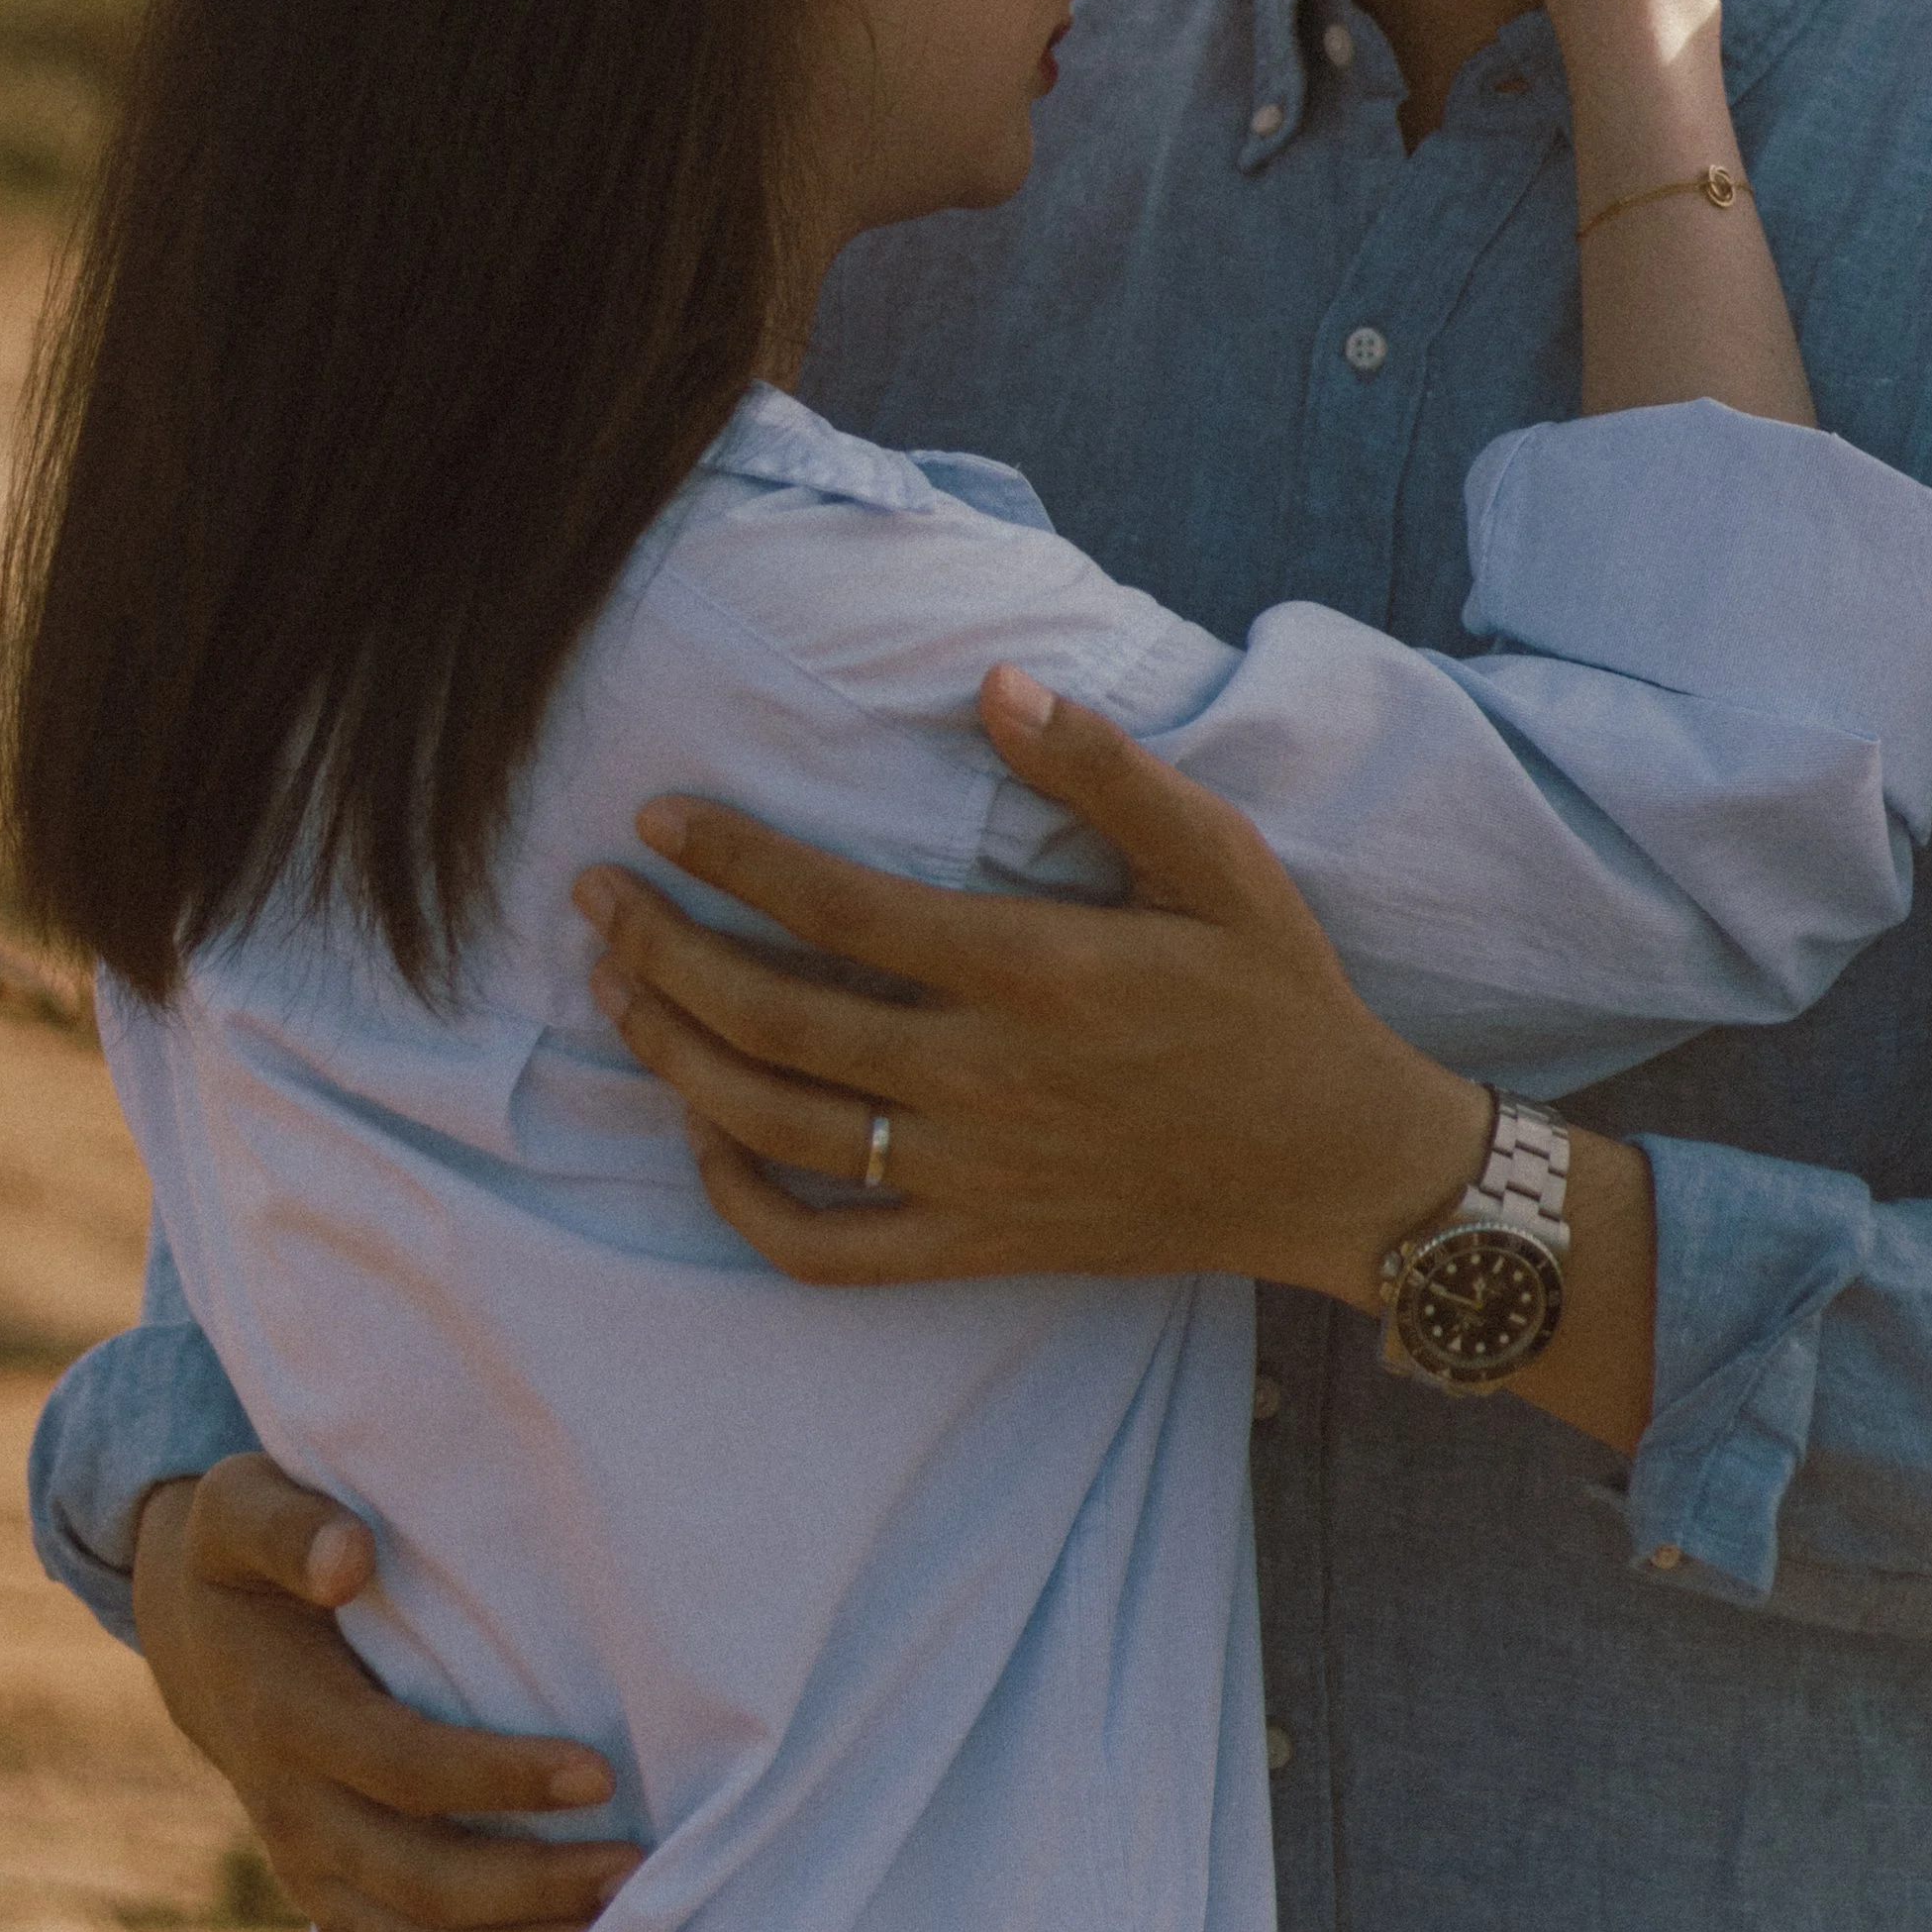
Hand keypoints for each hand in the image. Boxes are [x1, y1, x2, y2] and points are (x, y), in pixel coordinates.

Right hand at [132, 1455, 641, 1931]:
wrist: (198, 1636)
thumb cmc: (245, 1558)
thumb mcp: (243, 1509)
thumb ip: (290, 1525)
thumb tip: (347, 1558)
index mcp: (287, 1718)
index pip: (406, 1769)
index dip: (501, 1779)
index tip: (598, 1772)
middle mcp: (294, 1812)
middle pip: (420, 1880)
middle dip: (532, 1884)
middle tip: (635, 1867)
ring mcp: (306, 1868)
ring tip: (614, 1924)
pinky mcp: (324, 1896)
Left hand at [578, 667, 1489, 1309]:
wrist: (1337, 1164)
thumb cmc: (1277, 996)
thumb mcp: (1217, 859)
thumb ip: (1103, 768)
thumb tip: (994, 684)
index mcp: (1034, 971)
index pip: (839, 910)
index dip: (733, 860)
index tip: (659, 817)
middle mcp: (982, 1077)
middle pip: (775, 1017)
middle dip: (663, 949)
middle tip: (594, 895)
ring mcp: (971, 1171)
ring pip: (776, 1124)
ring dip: (676, 1054)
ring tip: (619, 990)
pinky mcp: (977, 1244)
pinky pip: (826, 1248)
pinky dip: (743, 1202)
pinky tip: (707, 1137)